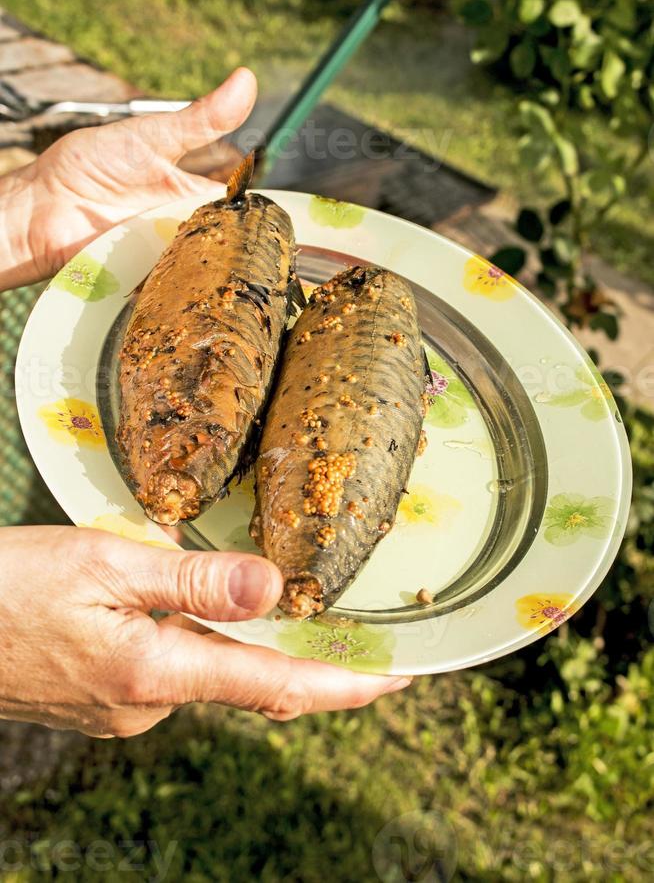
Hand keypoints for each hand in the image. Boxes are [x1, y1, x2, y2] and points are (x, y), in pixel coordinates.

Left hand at [0, 67, 256, 289]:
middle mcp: (185, 228)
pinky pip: (180, 289)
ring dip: (221, 270)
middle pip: (229, 242)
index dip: (264, 211)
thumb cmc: (92, 164)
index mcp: (192, 193)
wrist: (41, 207)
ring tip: (244, 275)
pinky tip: (205, 292)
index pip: (240, 204)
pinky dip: (191, 291)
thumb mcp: (153, 136)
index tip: (294, 217)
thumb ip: (201, 119)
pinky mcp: (150, 280)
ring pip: (209, 268)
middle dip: (247, 248)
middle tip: (270, 252)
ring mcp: (169, 256)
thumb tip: (247, 80)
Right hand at [0, 526, 410, 736]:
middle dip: (303, 657)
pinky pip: (174, 668)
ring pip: (208, 669)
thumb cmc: (8, 589)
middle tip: (354, 627)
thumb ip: (193, 581)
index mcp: (156, 673)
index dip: (346, 684)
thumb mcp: (104, 564)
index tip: (401, 677)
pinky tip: (180, 600)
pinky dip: (197, 639)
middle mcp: (149, 706)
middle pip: (250, 679)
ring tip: (263, 593)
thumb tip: (274, 589)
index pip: (277, 685)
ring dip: (240, 638)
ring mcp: (126, 710)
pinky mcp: (108, 700)